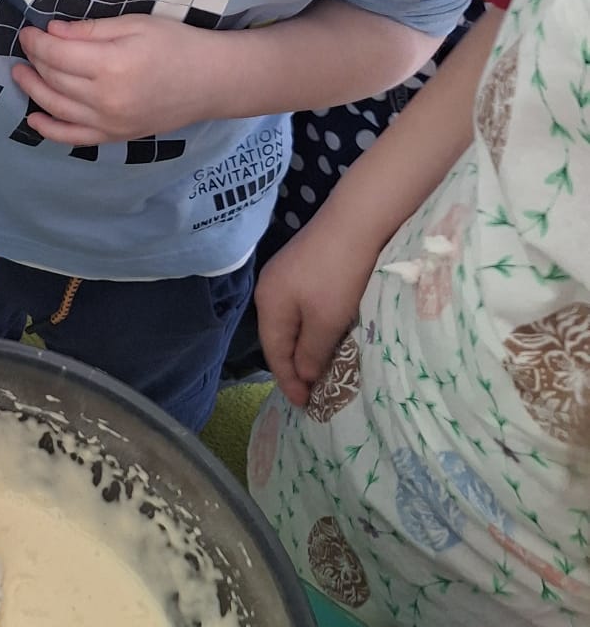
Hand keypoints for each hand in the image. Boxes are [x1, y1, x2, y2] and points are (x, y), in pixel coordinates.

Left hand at [12, 15, 218, 145]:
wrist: (210, 81)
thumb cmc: (176, 45)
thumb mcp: (134, 24)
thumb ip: (90, 31)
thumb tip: (51, 31)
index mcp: (111, 65)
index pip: (56, 54)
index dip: (35, 42)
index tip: (27, 32)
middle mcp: (106, 99)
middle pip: (53, 79)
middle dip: (34, 60)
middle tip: (26, 47)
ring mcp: (110, 122)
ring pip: (56, 108)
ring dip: (33, 90)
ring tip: (21, 74)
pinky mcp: (116, 136)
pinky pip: (74, 137)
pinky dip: (50, 130)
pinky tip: (34, 118)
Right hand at [256, 209, 380, 406]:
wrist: (357, 220)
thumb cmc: (338, 274)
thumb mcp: (326, 320)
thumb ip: (311, 351)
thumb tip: (302, 374)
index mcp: (269, 304)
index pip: (274, 352)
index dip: (288, 381)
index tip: (304, 405)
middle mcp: (270, 288)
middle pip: (279, 337)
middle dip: (294, 366)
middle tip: (312, 392)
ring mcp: (287, 274)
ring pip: (293, 322)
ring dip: (305, 346)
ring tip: (320, 368)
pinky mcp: (306, 265)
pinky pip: (304, 307)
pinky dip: (313, 326)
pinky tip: (325, 333)